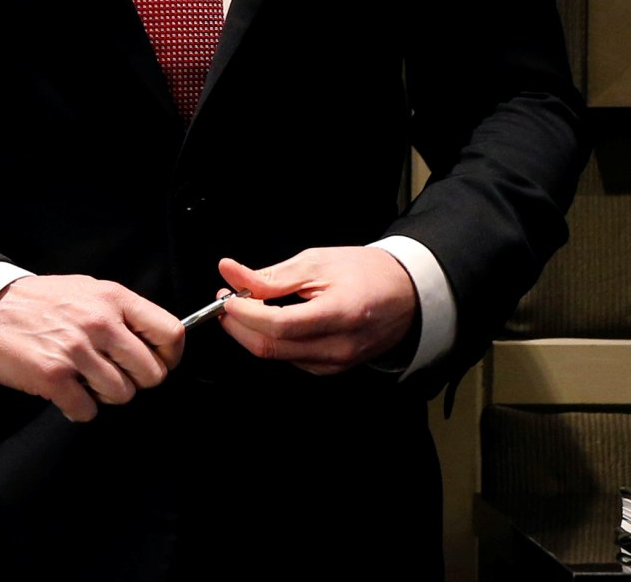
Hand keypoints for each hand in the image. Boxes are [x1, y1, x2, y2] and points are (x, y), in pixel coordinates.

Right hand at [0, 274, 183, 421]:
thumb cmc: (39, 301)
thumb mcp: (88, 290)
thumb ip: (121, 312)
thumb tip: (154, 340)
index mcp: (114, 298)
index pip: (170, 332)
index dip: (169, 356)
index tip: (158, 363)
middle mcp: (100, 322)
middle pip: (151, 373)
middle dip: (136, 381)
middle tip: (114, 375)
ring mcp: (77, 350)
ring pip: (122, 395)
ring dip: (106, 396)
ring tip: (86, 381)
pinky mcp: (54, 376)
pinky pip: (88, 411)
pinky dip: (80, 409)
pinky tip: (68, 393)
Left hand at [215, 249, 416, 375]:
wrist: (405, 294)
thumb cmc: (365, 271)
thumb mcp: (318, 261)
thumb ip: (273, 275)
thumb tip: (230, 273)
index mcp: (339, 314)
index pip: (278, 325)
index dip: (244, 312)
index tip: (226, 294)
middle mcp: (338, 347)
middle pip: (271, 348)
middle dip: (238, 326)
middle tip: (226, 300)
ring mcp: (335, 363)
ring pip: (277, 356)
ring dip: (252, 333)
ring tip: (247, 305)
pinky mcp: (331, 370)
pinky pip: (290, 359)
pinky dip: (273, 340)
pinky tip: (270, 320)